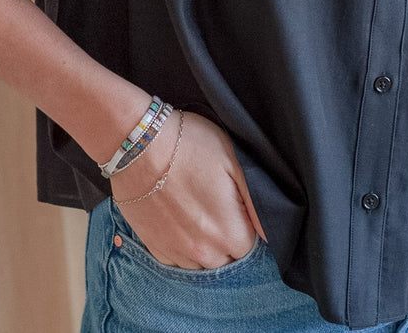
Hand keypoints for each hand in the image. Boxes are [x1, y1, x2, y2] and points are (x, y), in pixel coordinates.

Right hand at [109, 110, 266, 268]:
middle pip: (226, 258)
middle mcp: (203, 252)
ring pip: (202, 263)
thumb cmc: (189, 144)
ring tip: (194, 209)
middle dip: (226, 236)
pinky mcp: (154, 247)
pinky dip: (182, 244)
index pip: (250, 245)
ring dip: (204, 244)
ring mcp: (176, 252)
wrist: (138, 143)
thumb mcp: (233, 160)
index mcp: (229, 232)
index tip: (235, 203)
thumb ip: (255, 201)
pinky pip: (177, 259)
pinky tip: (177, 217)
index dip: (245, 222)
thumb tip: (269, 232)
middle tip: (214, 203)